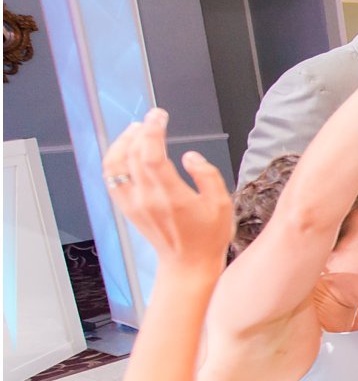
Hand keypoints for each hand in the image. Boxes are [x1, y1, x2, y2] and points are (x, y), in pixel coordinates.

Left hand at [101, 108, 231, 275]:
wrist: (188, 264)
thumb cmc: (208, 237)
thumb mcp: (221, 204)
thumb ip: (207, 175)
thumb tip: (190, 156)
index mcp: (170, 196)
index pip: (152, 154)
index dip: (153, 130)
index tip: (160, 116)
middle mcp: (147, 198)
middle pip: (133, 154)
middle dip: (142, 130)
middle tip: (154, 118)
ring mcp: (134, 203)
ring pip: (116, 164)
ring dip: (123, 142)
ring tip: (135, 130)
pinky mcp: (128, 208)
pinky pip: (112, 178)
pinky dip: (115, 159)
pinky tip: (125, 151)